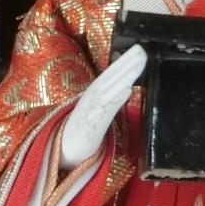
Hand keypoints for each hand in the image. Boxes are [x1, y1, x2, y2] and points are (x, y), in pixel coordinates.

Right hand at [59, 45, 146, 169]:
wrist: (62, 154)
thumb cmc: (81, 134)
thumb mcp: (97, 114)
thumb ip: (110, 101)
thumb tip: (129, 87)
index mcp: (91, 97)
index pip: (108, 76)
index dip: (122, 63)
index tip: (138, 50)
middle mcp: (88, 101)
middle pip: (108, 79)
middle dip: (125, 64)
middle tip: (142, 50)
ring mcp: (87, 113)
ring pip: (107, 91)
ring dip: (123, 76)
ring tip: (138, 64)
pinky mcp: (88, 128)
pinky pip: (103, 112)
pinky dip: (116, 99)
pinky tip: (128, 89)